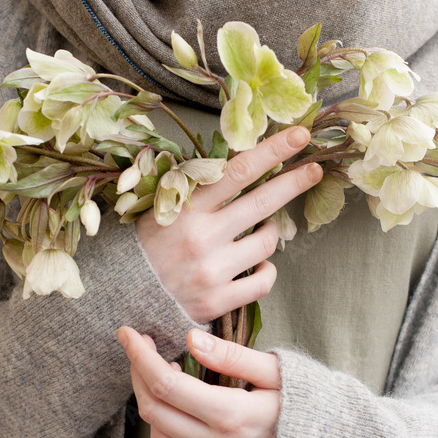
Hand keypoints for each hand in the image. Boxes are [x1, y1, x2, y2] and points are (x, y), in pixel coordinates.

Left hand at [117, 325, 281, 437]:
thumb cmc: (306, 407)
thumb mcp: (276, 373)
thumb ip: (231, 355)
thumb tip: (189, 338)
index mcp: (232, 415)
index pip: (166, 385)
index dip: (140, 357)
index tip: (128, 333)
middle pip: (152, 410)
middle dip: (138, 374)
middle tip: (141, 349)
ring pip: (158, 434)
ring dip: (151, 401)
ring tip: (166, 375)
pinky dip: (167, 424)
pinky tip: (181, 405)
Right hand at [135, 126, 320, 322]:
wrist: (122, 296)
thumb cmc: (147, 245)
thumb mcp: (162, 206)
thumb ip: (196, 187)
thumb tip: (243, 160)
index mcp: (185, 207)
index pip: (237, 171)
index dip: (273, 151)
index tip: (300, 135)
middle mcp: (200, 238)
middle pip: (262, 203)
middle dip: (294, 182)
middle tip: (315, 170)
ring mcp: (211, 271)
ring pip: (267, 242)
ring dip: (270, 231)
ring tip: (260, 228)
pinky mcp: (217, 301)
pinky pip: (264, 280)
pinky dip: (266, 269)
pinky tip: (257, 262)